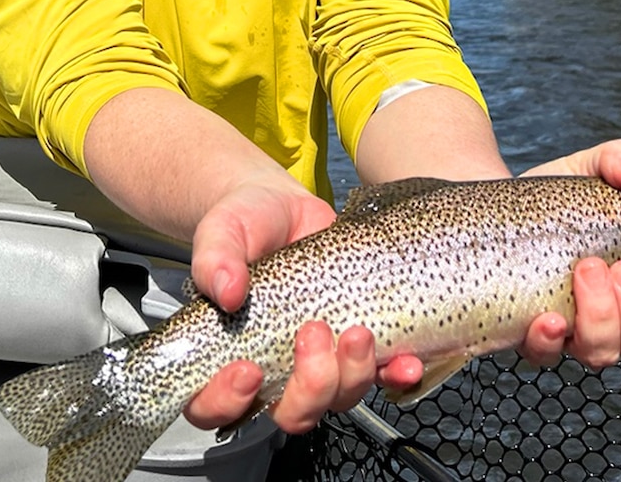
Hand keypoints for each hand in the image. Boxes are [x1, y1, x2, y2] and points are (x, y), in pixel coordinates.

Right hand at [185, 178, 393, 432]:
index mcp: (226, 355)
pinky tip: (406, 362)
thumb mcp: (220, 232)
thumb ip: (213, 260)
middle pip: (291, 413)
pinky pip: (381, 376)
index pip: (214, 406)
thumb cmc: (245, 225)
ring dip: (352, 375)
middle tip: (312, 333)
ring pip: (338, 399)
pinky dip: (396, 375)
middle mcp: (274, 370)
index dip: (229, 402)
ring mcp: (319, 363)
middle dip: (310, 388)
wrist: (286, 207)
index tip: (248, 370)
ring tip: (357, 332)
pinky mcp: (356, 348)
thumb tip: (227, 291)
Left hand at [515, 139, 620, 368]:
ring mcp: (576, 330)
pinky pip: (546, 355)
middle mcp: (619, 318)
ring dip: (602, 316)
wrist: (498, 208)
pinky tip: (549, 318)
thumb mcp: (592, 167)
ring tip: (587, 268)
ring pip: (605, 353)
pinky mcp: (532, 335)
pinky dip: (550, 341)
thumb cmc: (561, 195)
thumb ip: (620, 160)